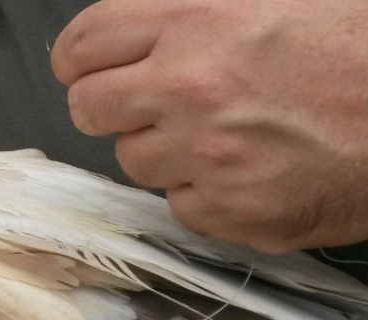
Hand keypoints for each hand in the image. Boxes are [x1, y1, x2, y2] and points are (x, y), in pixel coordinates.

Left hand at [50, 0, 366, 253]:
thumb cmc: (357, 43)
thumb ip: (188, 12)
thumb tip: (137, 32)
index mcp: (194, 18)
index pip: (81, 45)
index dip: (79, 60)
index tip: (89, 68)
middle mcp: (189, 87)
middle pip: (88, 108)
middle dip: (112, 106)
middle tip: (149, 103)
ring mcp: (211, 155)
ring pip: (134, 161)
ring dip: (164, 149)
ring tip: (223, 131)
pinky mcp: (238, 211)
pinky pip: (182, 206)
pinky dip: (206, 193)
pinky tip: (250, 168)